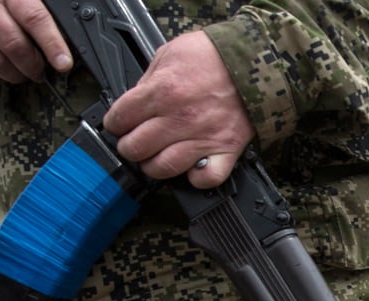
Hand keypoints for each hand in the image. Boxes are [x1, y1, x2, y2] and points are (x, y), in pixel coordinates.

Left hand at [104, 31, 253, 188]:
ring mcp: (204, 136)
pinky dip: (197, 178)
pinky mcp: (227, 149)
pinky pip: (208, 178)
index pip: (119, 118)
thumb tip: (134, 104)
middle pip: (136, 148)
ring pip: (164, 167)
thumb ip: (148, 81)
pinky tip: (191, 168)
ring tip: (156, 158)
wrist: (254, 59)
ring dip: (154, 166)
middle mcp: (180, 117)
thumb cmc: (213, 55)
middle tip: (134, 142)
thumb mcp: (169, 53)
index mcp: (163, 90)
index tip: (119, 123)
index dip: (114, 122)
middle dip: (129, 146)